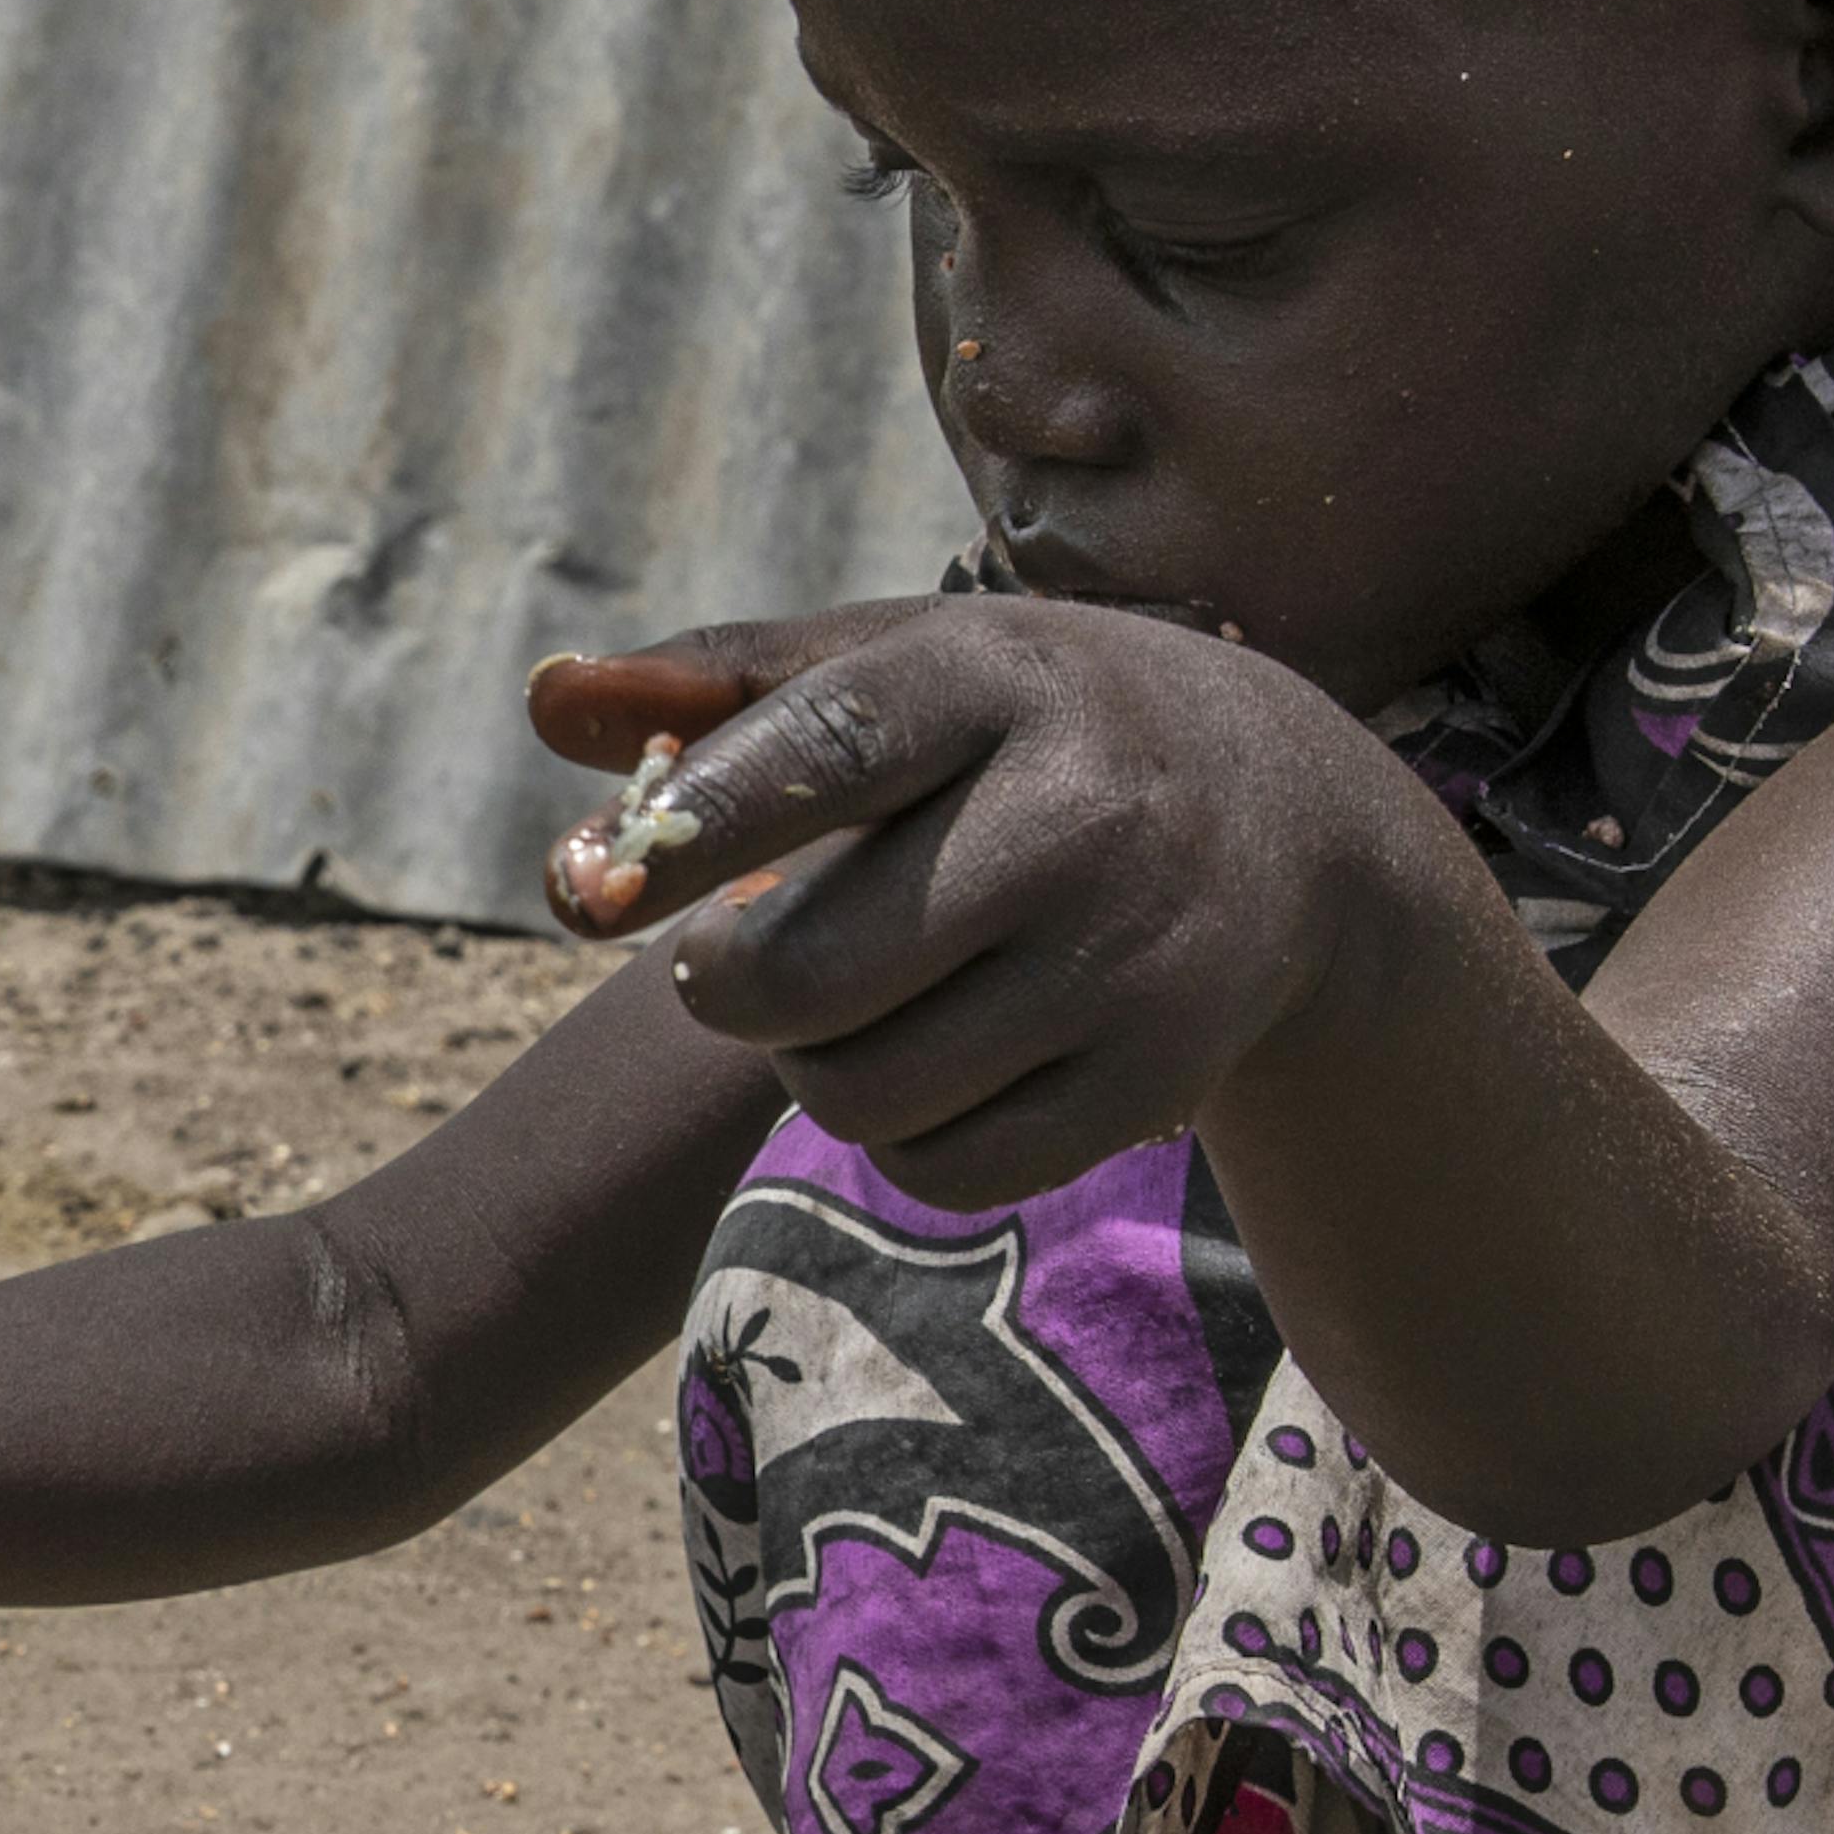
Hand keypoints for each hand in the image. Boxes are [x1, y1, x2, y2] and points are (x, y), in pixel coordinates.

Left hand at [523, 597, 1442, 1211]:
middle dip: (725, 986)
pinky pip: (941, 1170)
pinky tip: (933, 1058)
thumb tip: (542, 703)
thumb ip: (720, 681)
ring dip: (809, 1064)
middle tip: (734, 961)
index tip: (586, 890)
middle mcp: (1080, 817)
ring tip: (849, 1000)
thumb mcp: (905, 663)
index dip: (689, 833)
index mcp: (998, 679)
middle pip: (809, 972)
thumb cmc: (1029, 729)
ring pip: (860, 1089)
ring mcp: (1130, 961)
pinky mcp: (1159, 1081)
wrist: (1291, 822)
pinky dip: (899, 1135)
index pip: (824, 754)